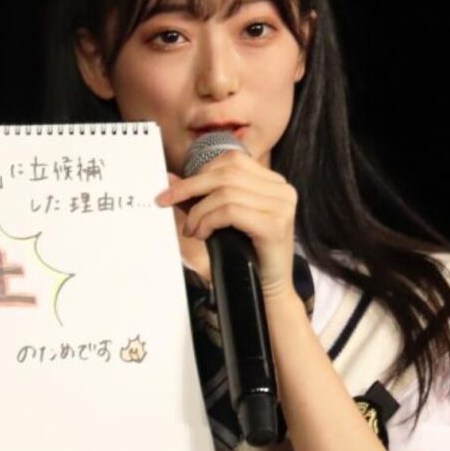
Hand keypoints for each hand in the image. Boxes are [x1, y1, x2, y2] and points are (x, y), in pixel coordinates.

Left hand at [155, 150, 298, 298]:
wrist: (266, 291)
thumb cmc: (243, 255)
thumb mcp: (220, 220)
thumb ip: (200, 196)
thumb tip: (169, 177)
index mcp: (273, 182)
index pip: (232, 160)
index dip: (200, 171)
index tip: (174, 190)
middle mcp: (282, 190)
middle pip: (226, 173)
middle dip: (190, 187)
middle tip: (167, 202)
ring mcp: (282, 206)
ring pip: (225, 193)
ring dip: (199, 211)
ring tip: (192, 230)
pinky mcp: (274, 225)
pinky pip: (230, 211)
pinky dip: (209, 221)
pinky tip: (203, 235)